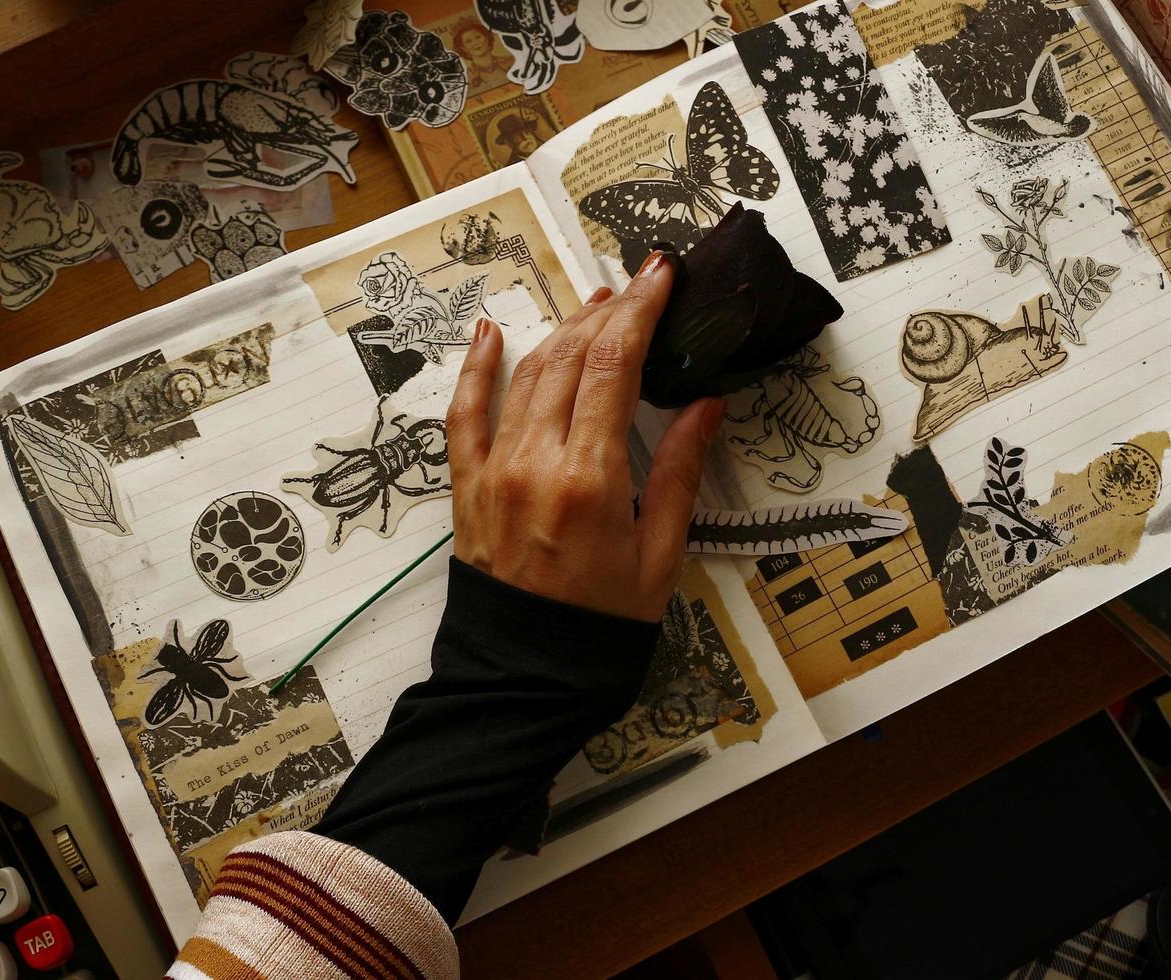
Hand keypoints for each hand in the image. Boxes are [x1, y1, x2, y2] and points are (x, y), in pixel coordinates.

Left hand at [445, 252, 724, 621]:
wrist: (527, 676)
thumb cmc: (601, 626)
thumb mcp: (660, 554)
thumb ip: (679, 472)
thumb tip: (705, 403)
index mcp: (591, 478)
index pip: (616, 365)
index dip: (640, 309)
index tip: (660, 273)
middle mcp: (536, 462)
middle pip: (572, 358)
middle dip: (608, 312)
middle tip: (638, 284)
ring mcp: (495, 470)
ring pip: (527, 376)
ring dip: (562, 332)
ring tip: (595, 307)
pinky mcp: (467, 487)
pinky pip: (465, 415)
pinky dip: (477, 370)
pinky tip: (491, 334)